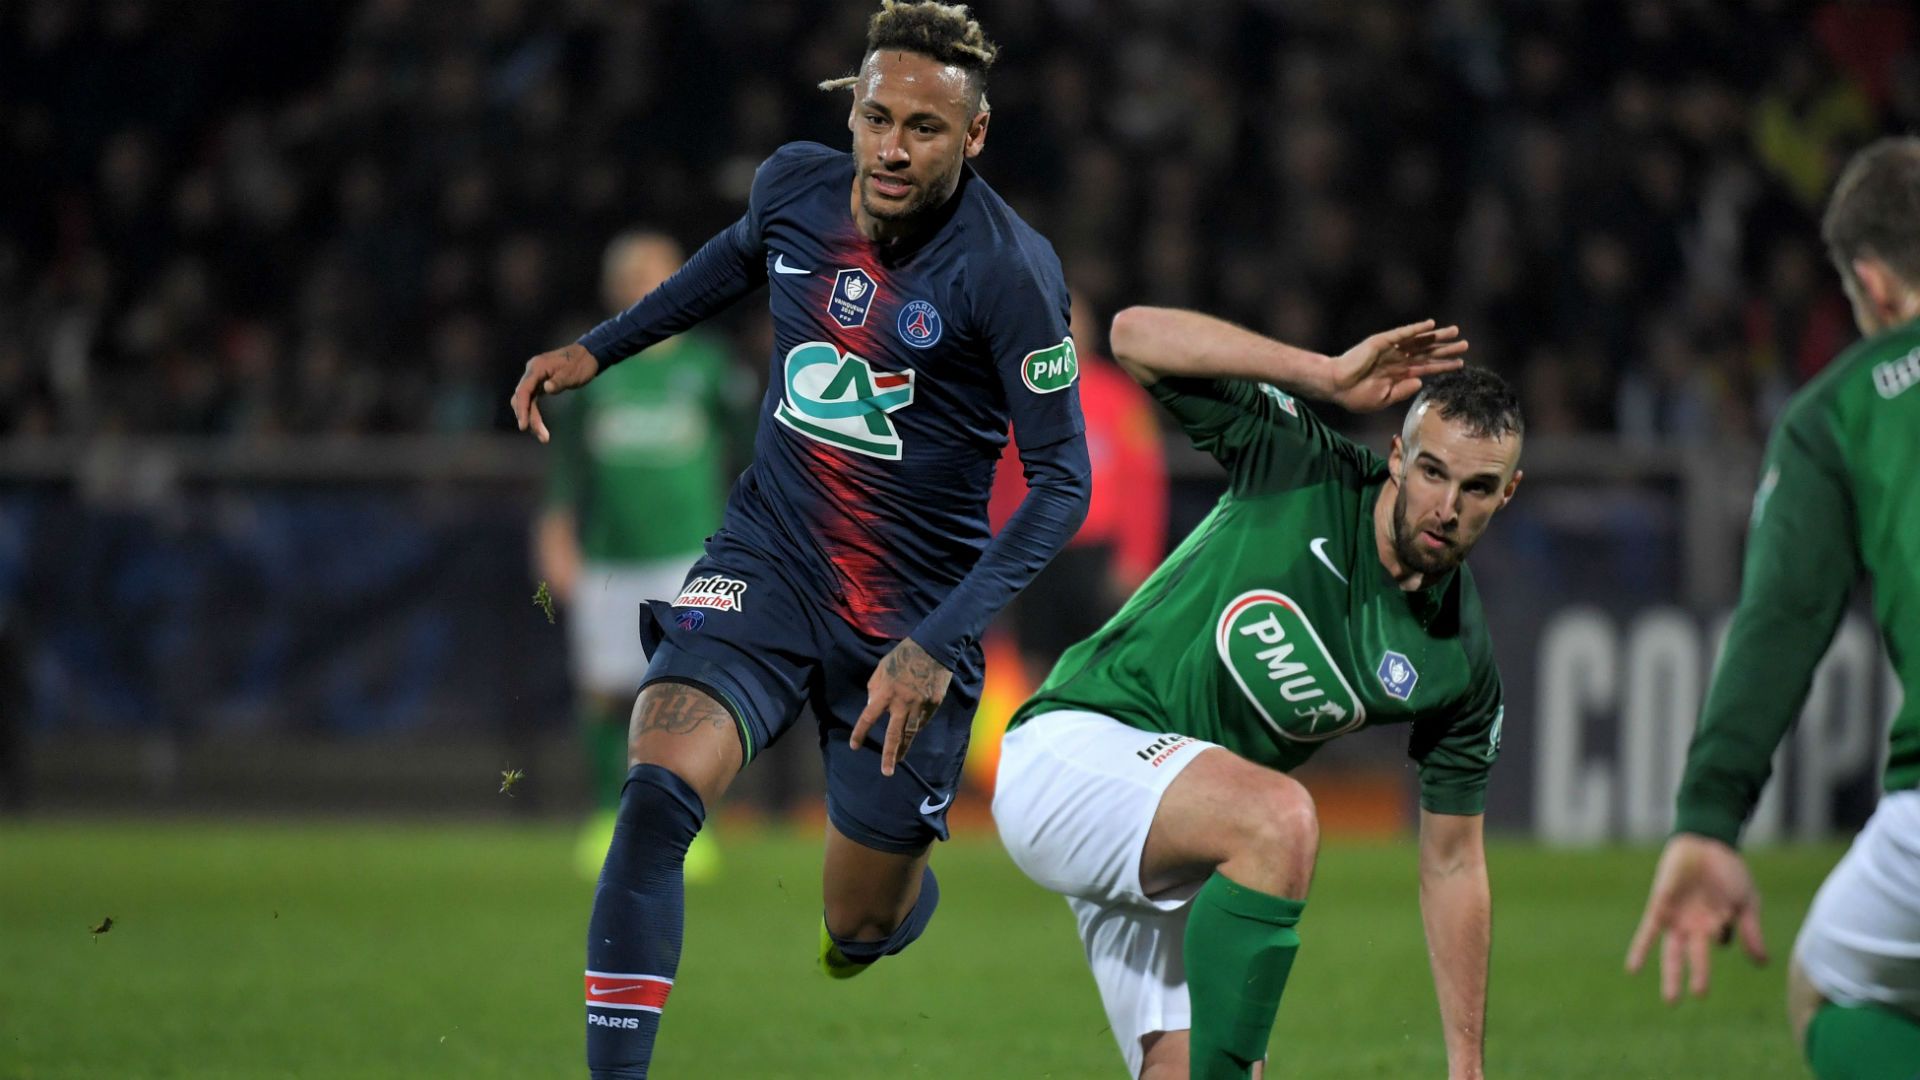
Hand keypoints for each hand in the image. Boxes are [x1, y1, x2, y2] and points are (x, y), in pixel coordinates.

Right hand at [509, 343, 600, 442]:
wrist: (588, 355)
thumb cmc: (581, 364)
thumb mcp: (572, 374)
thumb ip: (559, 381)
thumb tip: (546, 389)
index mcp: (536, 367)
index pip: (523, 390)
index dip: (522, 409)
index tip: (524, 426)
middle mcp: (532, 372)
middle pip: (522, 398)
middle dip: (529, 418)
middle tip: (543, 437)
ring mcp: (535, 378)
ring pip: (526, 401)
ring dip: (531, 418)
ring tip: (543, 437)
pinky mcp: (540, 384)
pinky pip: (532, 400)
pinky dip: (534, 412)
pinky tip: (539, 425)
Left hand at [849, 637, 952, 776]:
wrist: (933, 648)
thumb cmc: (903, 656)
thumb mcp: (881, 669)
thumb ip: (874, 689)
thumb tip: (873, 706)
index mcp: (885, 693)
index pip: (868, 718)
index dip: (860, 733)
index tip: (854, 746)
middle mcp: (902, 703)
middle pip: (894, 735)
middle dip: (889, 755)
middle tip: (886, 772)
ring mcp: (920, 705)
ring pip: (911, 733)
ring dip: (903, 749)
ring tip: (898, 761)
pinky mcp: (933, 705)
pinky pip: (922, 721)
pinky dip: (915, 729)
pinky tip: (911, 736)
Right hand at [1324, 320, 1467, 412]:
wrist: (1335, 386)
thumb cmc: (1355, 395)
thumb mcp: (1383, 399)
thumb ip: (1402, 391)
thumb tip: (1421, 381)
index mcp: (1399, 374)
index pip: (1426, 368)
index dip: (1443, 366)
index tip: (1461, 364)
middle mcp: (1398, 359)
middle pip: (1427, 353)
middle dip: (1446, 349)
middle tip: (1465, 345)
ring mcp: (1390, 349)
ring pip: (1418, 341)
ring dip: (1436, 336)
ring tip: (1455, 332)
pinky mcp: (1381, 342)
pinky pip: (1402, 334)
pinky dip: (1416, 329)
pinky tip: (1430, 324)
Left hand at [1626, 833, 1768, 1001]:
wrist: (1705, 842)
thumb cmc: (1729, 871)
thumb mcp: (1746, 902)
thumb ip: (1751, 931)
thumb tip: (1762, 964)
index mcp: (1717, 925)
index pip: (1720, 943)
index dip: (1727, 934)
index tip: (1727, 919)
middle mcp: (1695, 927)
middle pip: (1694, 959)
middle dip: (1697, 978)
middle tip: (1698, 998)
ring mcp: (1677, 919)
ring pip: (1672, 953)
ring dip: (1671, 974)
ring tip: (1671, 999)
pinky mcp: (1659, 907)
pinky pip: (1648, 933)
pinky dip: (1640, 950)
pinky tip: (1632, 969)